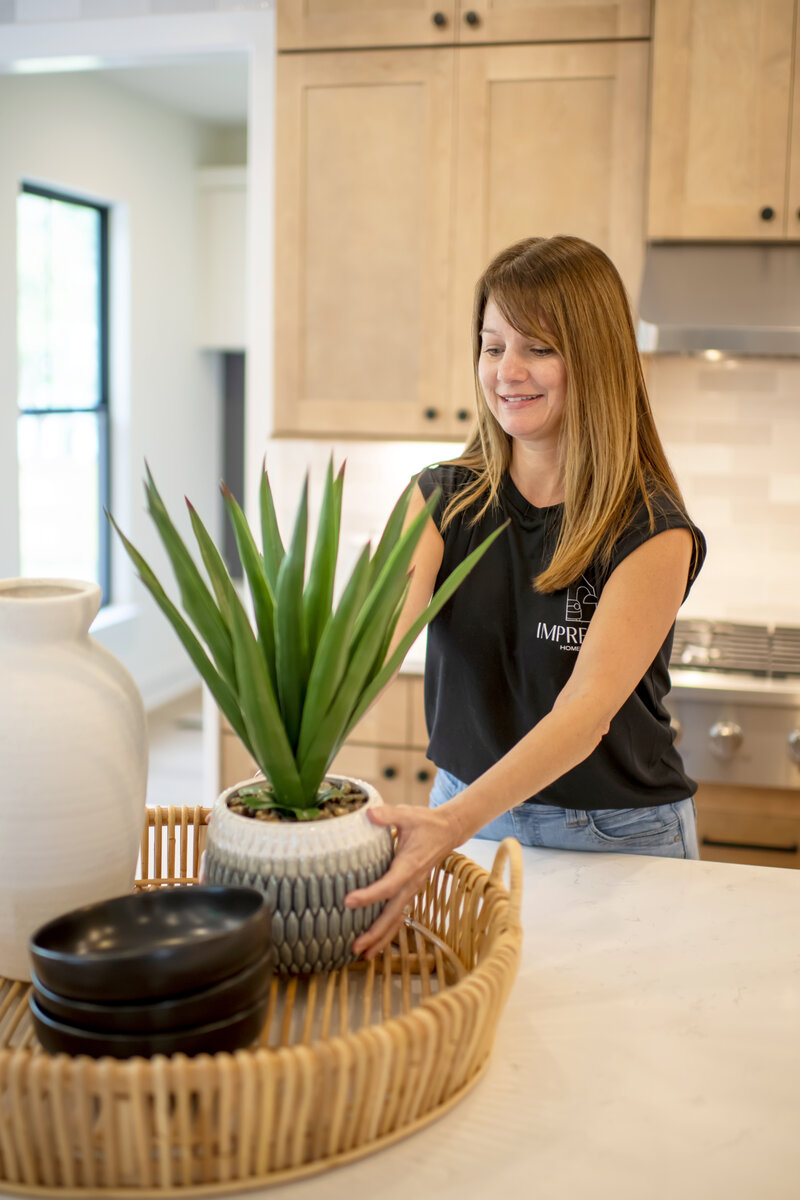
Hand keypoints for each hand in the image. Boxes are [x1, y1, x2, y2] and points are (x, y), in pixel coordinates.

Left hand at [347, 803, 459, 958]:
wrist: (449, 831)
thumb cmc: (426, 822)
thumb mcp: (408, 814)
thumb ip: (388, 815)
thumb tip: (369, 813)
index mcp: (409, 865)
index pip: (388, 885)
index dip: (369, 895)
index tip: (348, 901)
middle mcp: (412, 883)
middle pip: (393, 913)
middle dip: (375, 932)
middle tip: (356, 946)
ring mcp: (412, 890)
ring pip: (397, 919)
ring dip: (381, 938)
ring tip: (362, 955)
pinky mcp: (410, 891)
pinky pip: (399, 915)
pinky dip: (387, 932)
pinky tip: (374, 944)